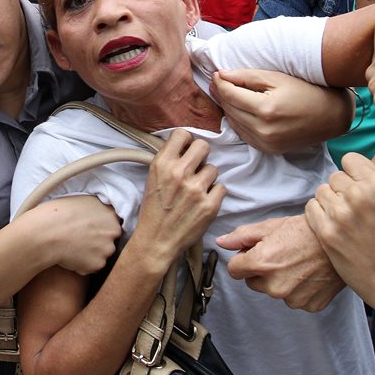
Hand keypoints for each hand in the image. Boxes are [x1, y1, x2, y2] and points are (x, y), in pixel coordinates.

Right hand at [34, 195, 121, 274]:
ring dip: (91, 254)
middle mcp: (113, 231)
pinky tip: (70, 257)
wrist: (47, 233)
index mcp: (110, 214)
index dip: (100, 228)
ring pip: (102, 254)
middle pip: (109, 240)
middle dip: (98, 242)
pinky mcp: (98, 264)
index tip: (89, 230)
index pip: (112, 224)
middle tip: (80, 240)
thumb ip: (96, 208)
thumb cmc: (57, 214)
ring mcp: (107, 249)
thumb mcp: (82, 200)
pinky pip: (92, 267)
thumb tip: (97, 212)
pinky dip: (83, 265)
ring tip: (73, 249)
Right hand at [131, 130, 224, 270]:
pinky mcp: (210, 205)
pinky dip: (214, 195)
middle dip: (201, 156)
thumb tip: (187, 146)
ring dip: (207, 178)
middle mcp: (179, 173)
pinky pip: (221, 188)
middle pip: (203, 146)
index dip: (186, 142)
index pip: (182, 134)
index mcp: (162, 164)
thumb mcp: (153, 178)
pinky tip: (203, 202)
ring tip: (196, 190)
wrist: (157, 240)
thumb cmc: (154, 210)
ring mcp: (196, 189)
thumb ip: (169, 160)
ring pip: (213, 169)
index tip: (186, 151)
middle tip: (196, 168)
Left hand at [211, 69, 344, 152]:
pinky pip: (243, 135)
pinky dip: (238, 122)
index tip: (216, 74)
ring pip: (233, 123)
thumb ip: (247, 76)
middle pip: (229, 109)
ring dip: (228, 108)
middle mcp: (263, 130)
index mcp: (265, 109)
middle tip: (219, 81)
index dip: (220, 83)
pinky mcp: (268, 150)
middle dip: (221, 94)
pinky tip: (241, 110)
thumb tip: (221, 75)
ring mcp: (265, 143)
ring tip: (229, 93)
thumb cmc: (306, 91)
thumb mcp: (277, 78)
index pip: (229, 95)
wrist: (331, 116)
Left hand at [217, 215, 344, 310]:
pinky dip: (299, 289)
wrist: (340, 241)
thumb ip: (242, 237)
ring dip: (280, 281)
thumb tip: (221, 243)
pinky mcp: (309, 306)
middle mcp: (274, 286)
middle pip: (253, 283)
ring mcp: (293, 299)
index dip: (243, 259)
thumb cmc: (306, 230)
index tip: (255, 252)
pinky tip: (308, 274)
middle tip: (280, 255)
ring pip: (274, 292)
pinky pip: (294, 299)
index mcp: (261, 264)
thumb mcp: (271, 226)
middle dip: (261, 271)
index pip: (234, 270)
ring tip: (297, 263)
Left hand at [305, 153, 374, 311]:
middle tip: (354, 205)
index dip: (355, 170)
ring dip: (331, 201)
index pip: (350, 159)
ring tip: (342, 215)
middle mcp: (357, 195)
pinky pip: (311, 208)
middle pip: (336, 177)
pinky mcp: (326, 233)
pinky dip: (318, 213)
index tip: (359, 183)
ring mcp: (339, 214)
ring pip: (323, 192)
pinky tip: (331, 223)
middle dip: (344, 189)